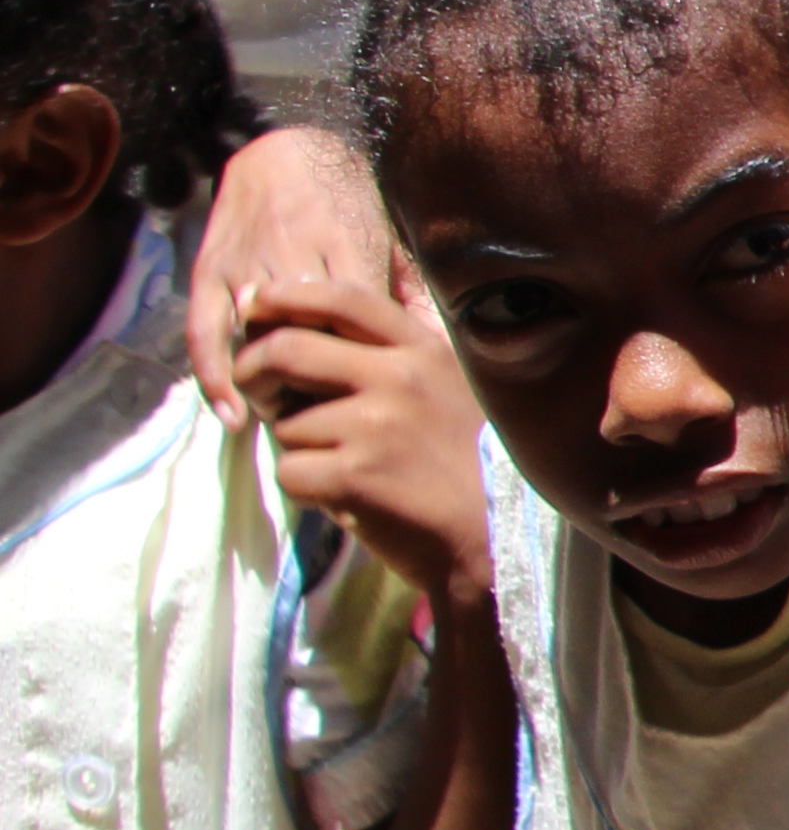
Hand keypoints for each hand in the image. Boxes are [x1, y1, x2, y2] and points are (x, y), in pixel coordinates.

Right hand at [186, 122, 387, 419]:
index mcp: (349, 248)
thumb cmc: (348, 198)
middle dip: (314, 385)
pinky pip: (203, 330)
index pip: (356, 325)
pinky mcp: (209, 270)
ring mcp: (248, 264)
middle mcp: (295, 257)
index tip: (369, 404)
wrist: (284, 148)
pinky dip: (213, 374)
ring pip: (255, 339)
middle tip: (327, 418)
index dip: (360, 370)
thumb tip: (431, 345)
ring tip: (286, 416)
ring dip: (268, 385)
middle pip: (304, 338)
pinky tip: (230, 412)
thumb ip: (405, 290)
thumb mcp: (388, 237)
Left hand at [233, 272, 487, 604]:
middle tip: (264, 397)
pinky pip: (290, 470)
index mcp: (423, 351)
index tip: (256, 307)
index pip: (341, 298)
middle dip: (253, 372)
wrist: (493, 539)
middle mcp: (401, 378)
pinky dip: (306, 488)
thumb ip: (402, 342)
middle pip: (285, 349)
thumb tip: (347, 291)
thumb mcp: (449, 383)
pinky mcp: (355, 476)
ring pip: (284, 422)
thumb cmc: (466, 461)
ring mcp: (377, 427)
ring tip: (341, 464)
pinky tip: (344, 495)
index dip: (285, 296)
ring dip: (297, 446)